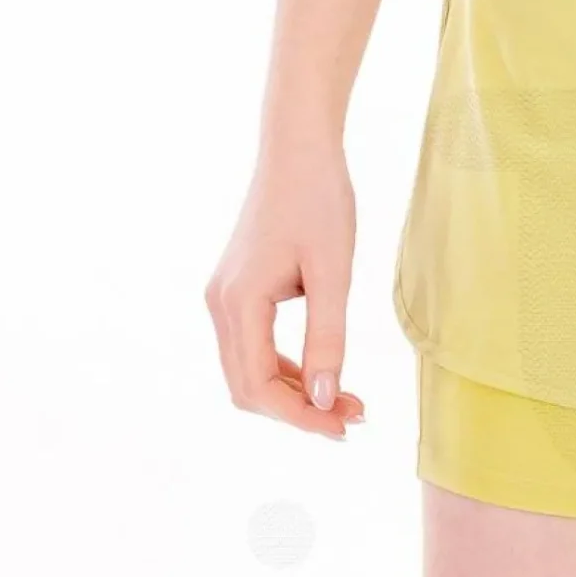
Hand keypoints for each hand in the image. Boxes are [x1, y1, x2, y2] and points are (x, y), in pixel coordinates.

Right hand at [206, 137, 363, 438]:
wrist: (298, 148)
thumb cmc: (319, 201)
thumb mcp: (334, 275)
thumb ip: (327, 340)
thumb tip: (326, 401)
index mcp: (239, 302)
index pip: (260, 386)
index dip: (301, 417)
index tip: (345, 427)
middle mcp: (221, 304)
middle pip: (248, 389)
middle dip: (299, 412)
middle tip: (354, 417)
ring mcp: (224, 298)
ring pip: (250, 374)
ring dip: (296, 395)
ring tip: (350, 401)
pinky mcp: (237, 293)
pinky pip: (254, 350)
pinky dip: (287, 372)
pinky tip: (326, 374)